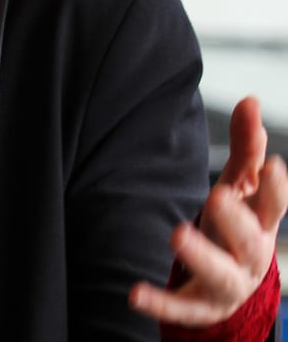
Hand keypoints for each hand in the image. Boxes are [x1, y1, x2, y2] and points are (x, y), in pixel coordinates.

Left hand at [130, 95, 287, 325]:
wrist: (230, 288)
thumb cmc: (236, 227)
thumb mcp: (240, 190)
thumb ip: (246, 149)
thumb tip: (251, 100)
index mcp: (260, 225)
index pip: (273, 206)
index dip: (275, 187)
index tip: (274, 165)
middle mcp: (250, 257)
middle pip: (249, 241)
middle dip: (235, 220)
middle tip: (215, 196)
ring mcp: (227, 285)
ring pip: (218, 273)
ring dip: (200, 255)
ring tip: (177, 234)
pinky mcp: (199, 307)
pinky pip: (180, 308)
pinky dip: (159, 301)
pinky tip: (134, 292)